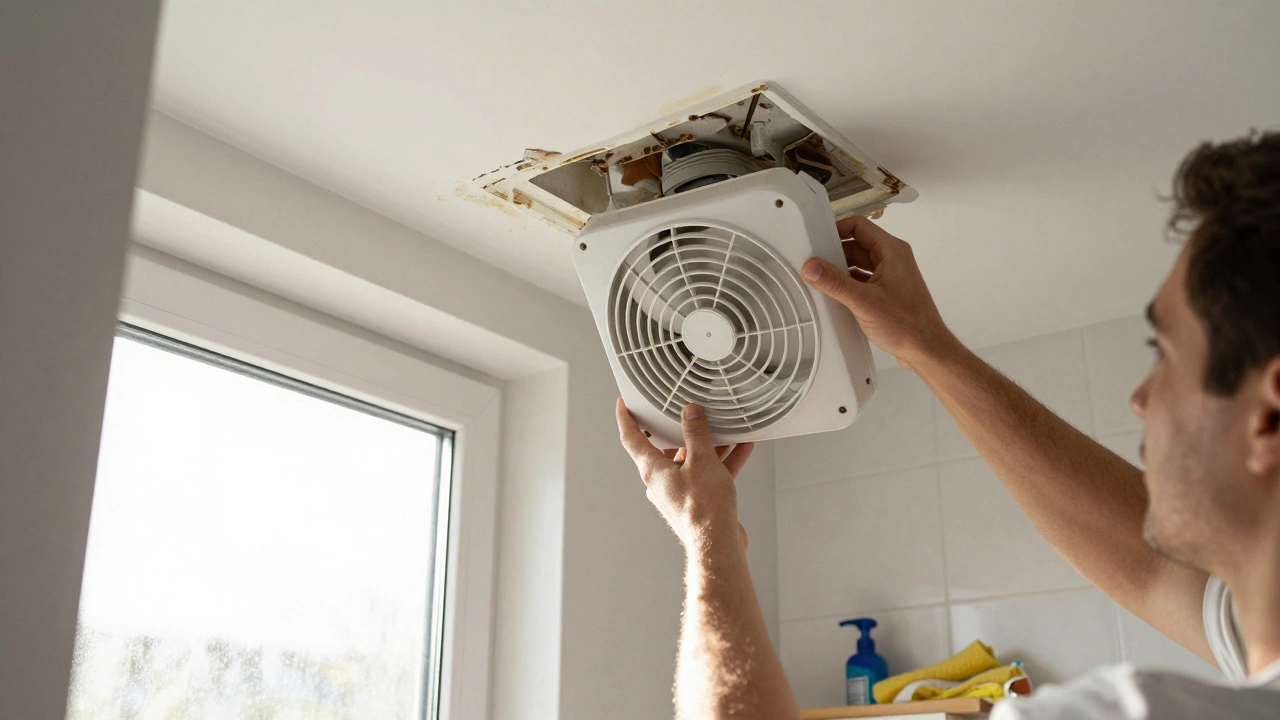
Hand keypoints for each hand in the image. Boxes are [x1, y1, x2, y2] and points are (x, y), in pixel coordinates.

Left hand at [615, 399, 753, 551]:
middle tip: (688, 413)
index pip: (631, 438)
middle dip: (681, 430)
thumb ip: (695, 433)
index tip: (623, 405)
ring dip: (708, 446)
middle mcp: (662, 482)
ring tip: (725, 429)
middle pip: (666, 448)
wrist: (717, 544)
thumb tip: (690, 413)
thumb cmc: (704, 508)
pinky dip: (722, 462)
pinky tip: (740, 449)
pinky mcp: (697, 501)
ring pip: (691, 461)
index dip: (626, 418)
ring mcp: (679, 492)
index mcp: (653, 470)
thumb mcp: (701, 460)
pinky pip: (708, 474)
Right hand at [801, 216, 955, 370]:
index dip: (837, 229)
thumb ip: (835, 283)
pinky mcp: (888, 292)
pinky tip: (837, 295)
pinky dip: (849, 284)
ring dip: (841, 270)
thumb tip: (812, 267)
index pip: (859, 226)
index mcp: (892, 251)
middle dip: (835, 253)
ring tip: (824, 281)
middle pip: (857, 244)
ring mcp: (891, 276)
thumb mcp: (863, 301)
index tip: (819, 239)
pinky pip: (864, 279)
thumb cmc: (907, 325)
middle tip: (816, 263)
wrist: (926, 350)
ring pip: (859, 263)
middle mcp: (893, 260)